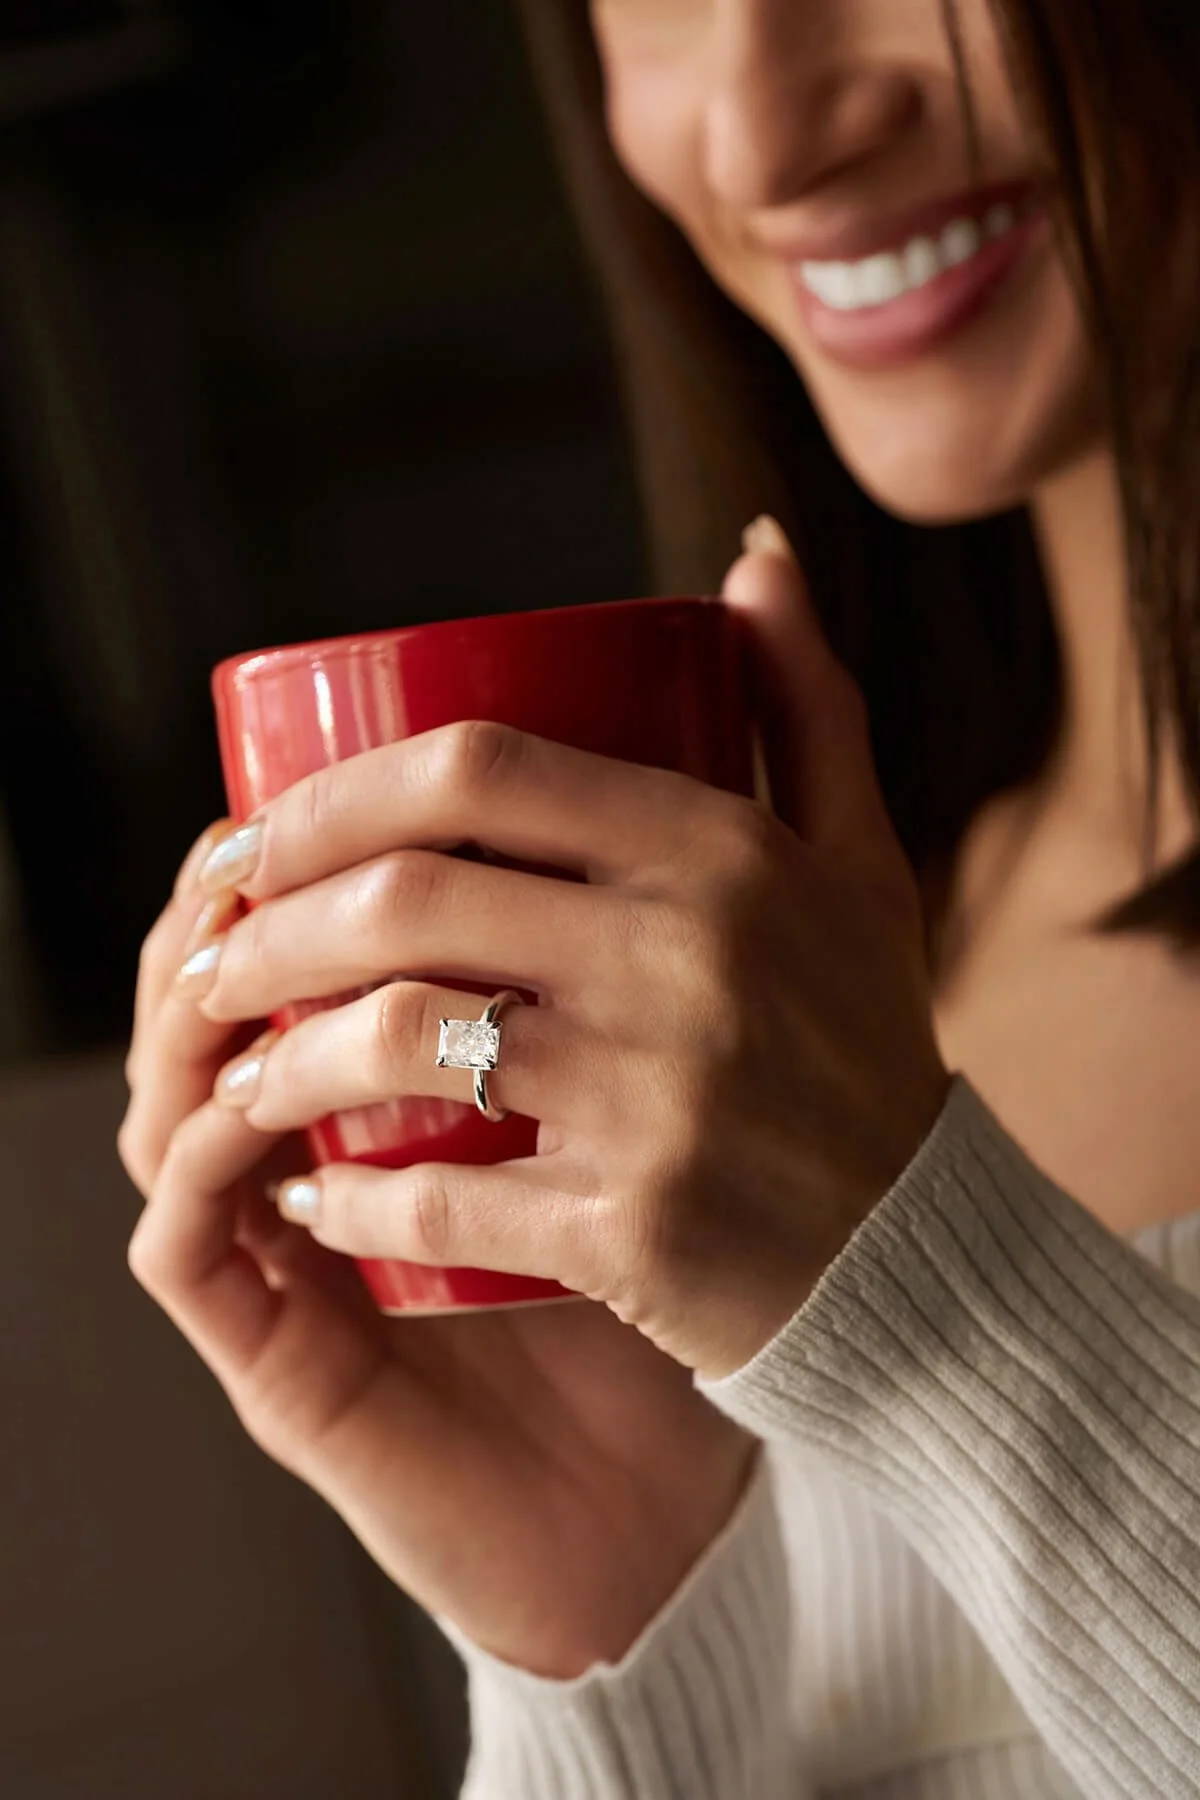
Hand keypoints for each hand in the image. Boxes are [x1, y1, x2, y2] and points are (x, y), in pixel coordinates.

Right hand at [121, 829, 756, 1682]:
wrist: (676, 1500)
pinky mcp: (280, 1359)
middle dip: (224, 917)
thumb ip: (683, 999)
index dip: (293, 868)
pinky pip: (189, 1243)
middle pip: (214, 1016)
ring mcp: (291, 1266)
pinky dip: (200, 1151)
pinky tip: (248, 1088)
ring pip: (171, 1110)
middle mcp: (326, 1176)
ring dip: (181, 1016)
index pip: (309, 964)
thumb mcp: (677, 1119)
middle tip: (250, 844)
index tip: (334, 784)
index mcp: (402, 1112)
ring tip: (228, 936)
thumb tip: (750, 779)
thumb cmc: (685, 1291)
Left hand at [174, 525, 951, 1380]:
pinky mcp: (635, 1226)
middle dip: (266, 923)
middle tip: (213, 956)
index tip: (253, 837)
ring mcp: (660, 1094)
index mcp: (722, 853)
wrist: (925, 1254)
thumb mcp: (858, 863)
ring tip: (240, 1072)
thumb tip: (754, 552)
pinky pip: (439, 1199)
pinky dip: (344, 1204)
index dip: (331, 794)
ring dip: (282, 1060)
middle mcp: (686, 956)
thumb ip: (805, 701)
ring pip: (399, 1040)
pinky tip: (301, 1201)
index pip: (479, 770)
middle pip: (408, 897)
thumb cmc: (863, 1045)